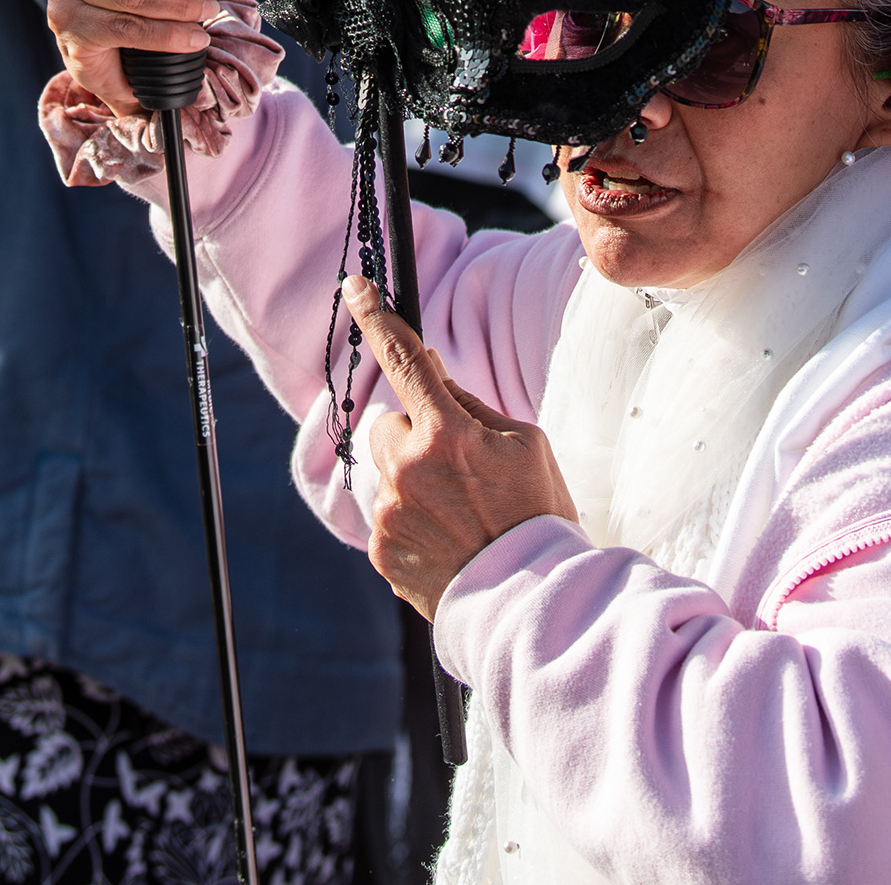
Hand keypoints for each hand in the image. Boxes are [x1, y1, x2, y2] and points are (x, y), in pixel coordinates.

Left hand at [346, 275, 577, 620]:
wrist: (531, 603)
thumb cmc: (536, 514)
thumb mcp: (525, 442)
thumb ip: (470, 405)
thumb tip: (430, 375)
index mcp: (446, 434)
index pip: (403, 360)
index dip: (376, 318)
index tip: (354, 287)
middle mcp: (407, 470)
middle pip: (389, 424)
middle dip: (413, 432)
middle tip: (456, 463)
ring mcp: (390, 514)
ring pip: (387, 471)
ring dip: (412, 477)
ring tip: (459, 513)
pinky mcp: (380, 551)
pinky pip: (388, 515)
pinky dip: (411, 519)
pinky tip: (448, 540)